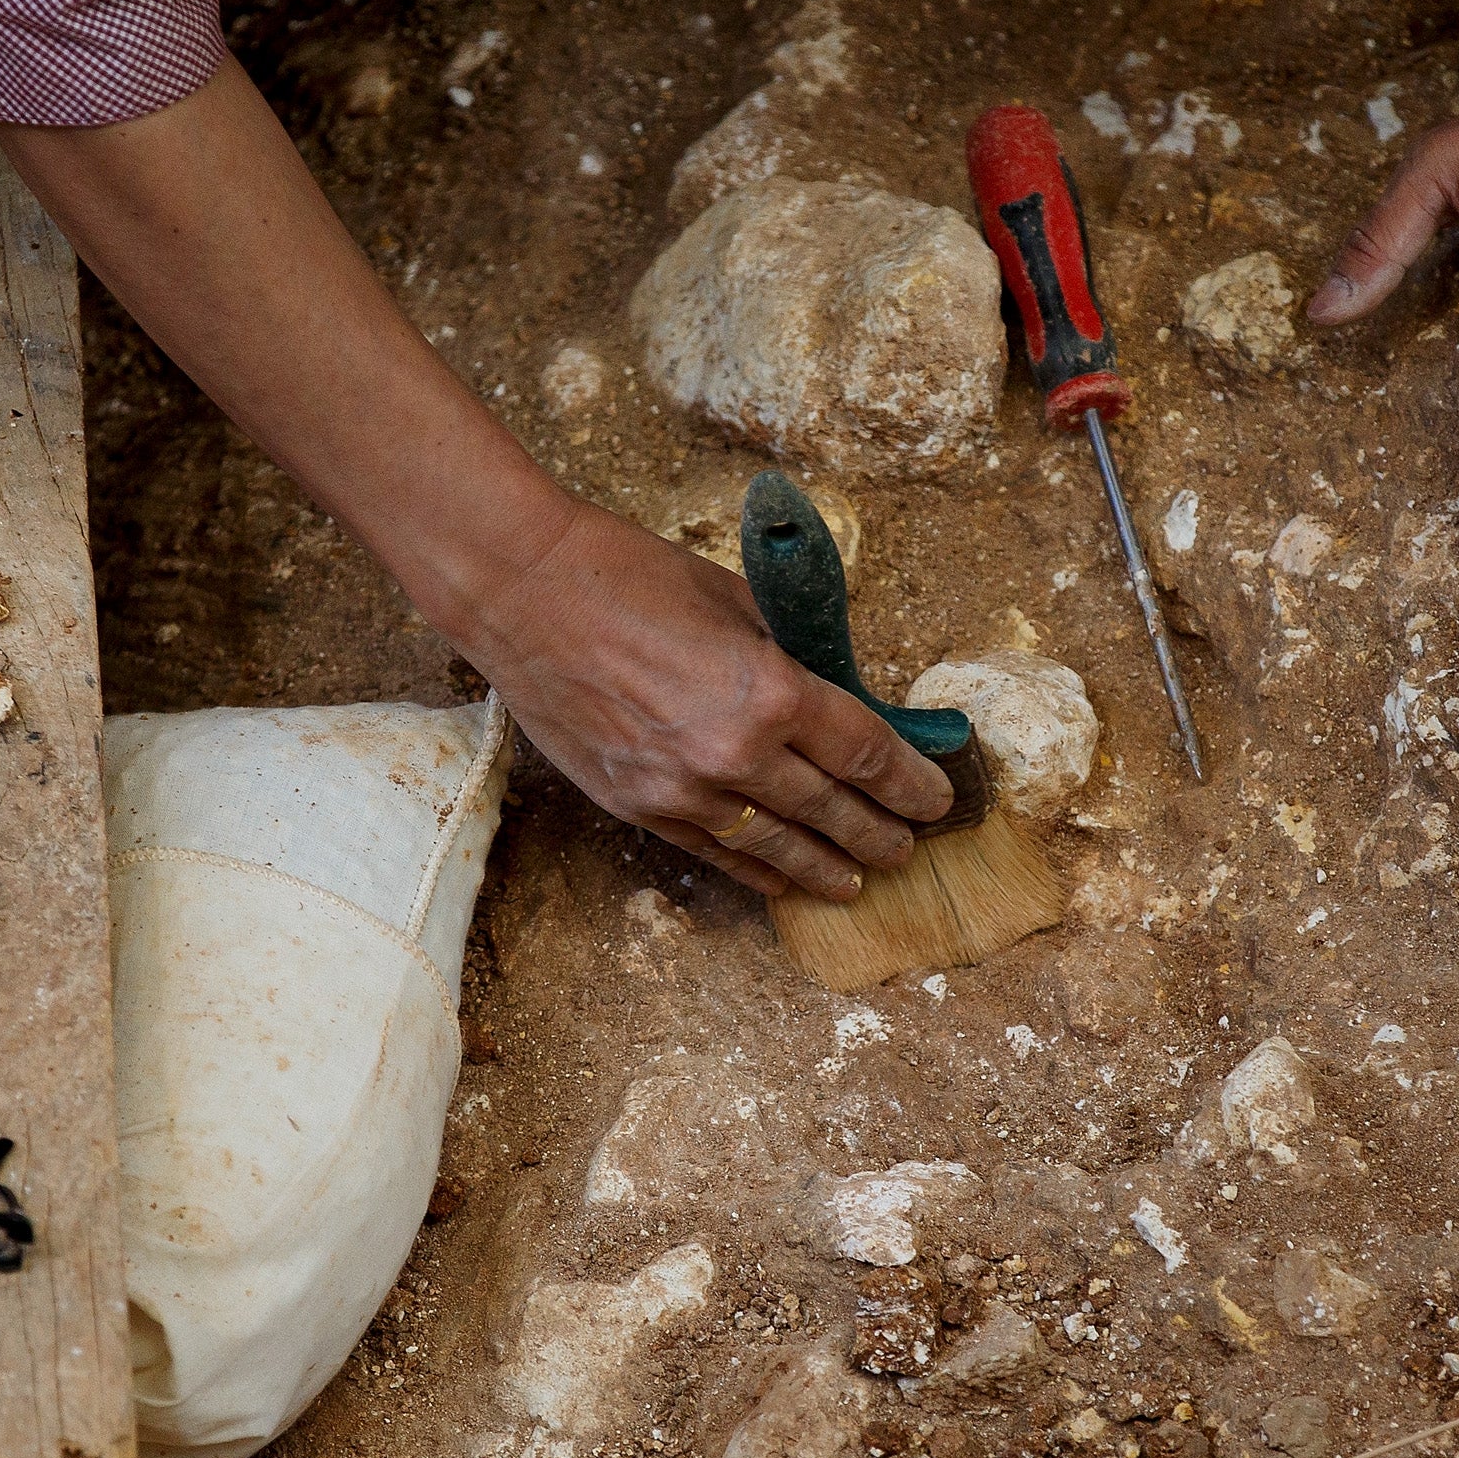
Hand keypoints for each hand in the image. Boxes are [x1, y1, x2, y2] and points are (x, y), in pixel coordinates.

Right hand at [447, 498, 953, 901]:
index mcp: (772, 692)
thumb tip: (838, 691)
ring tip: (860, 881)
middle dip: (880, 831)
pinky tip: (785, 882)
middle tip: (910, 847)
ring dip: (827, 867)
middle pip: (832, 808)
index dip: (911, 779)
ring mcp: (682, 789)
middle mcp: (734, 754)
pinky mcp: (637, 804)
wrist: (521, 593)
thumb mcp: (736, 598)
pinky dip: (757, 870)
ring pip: (777, 845)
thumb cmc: (627, 575)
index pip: (866, 751)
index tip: (937, 796)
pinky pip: (714, 852)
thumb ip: (793, 652)